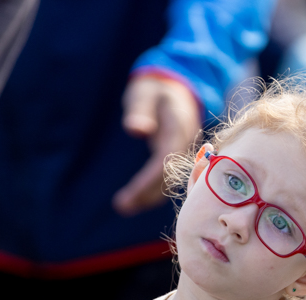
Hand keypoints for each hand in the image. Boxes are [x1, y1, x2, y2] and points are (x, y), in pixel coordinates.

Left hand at [113, 74, 201, 214]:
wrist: (176, 86)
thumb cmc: (155, 88)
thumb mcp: (145, 93)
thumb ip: (140, 109)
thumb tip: (137, 129)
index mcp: (178, 129)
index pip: (165, 161)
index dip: (149, 181)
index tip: (130, 195)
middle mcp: (185, 145)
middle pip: (169, 177)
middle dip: (146, 195)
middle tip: (120, 206)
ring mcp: (183, 153)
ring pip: (169, 182)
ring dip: (148, 197)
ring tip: (123, 207)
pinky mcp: (177, 158)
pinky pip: (168, 179)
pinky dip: (153, 192)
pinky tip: (136, 200)